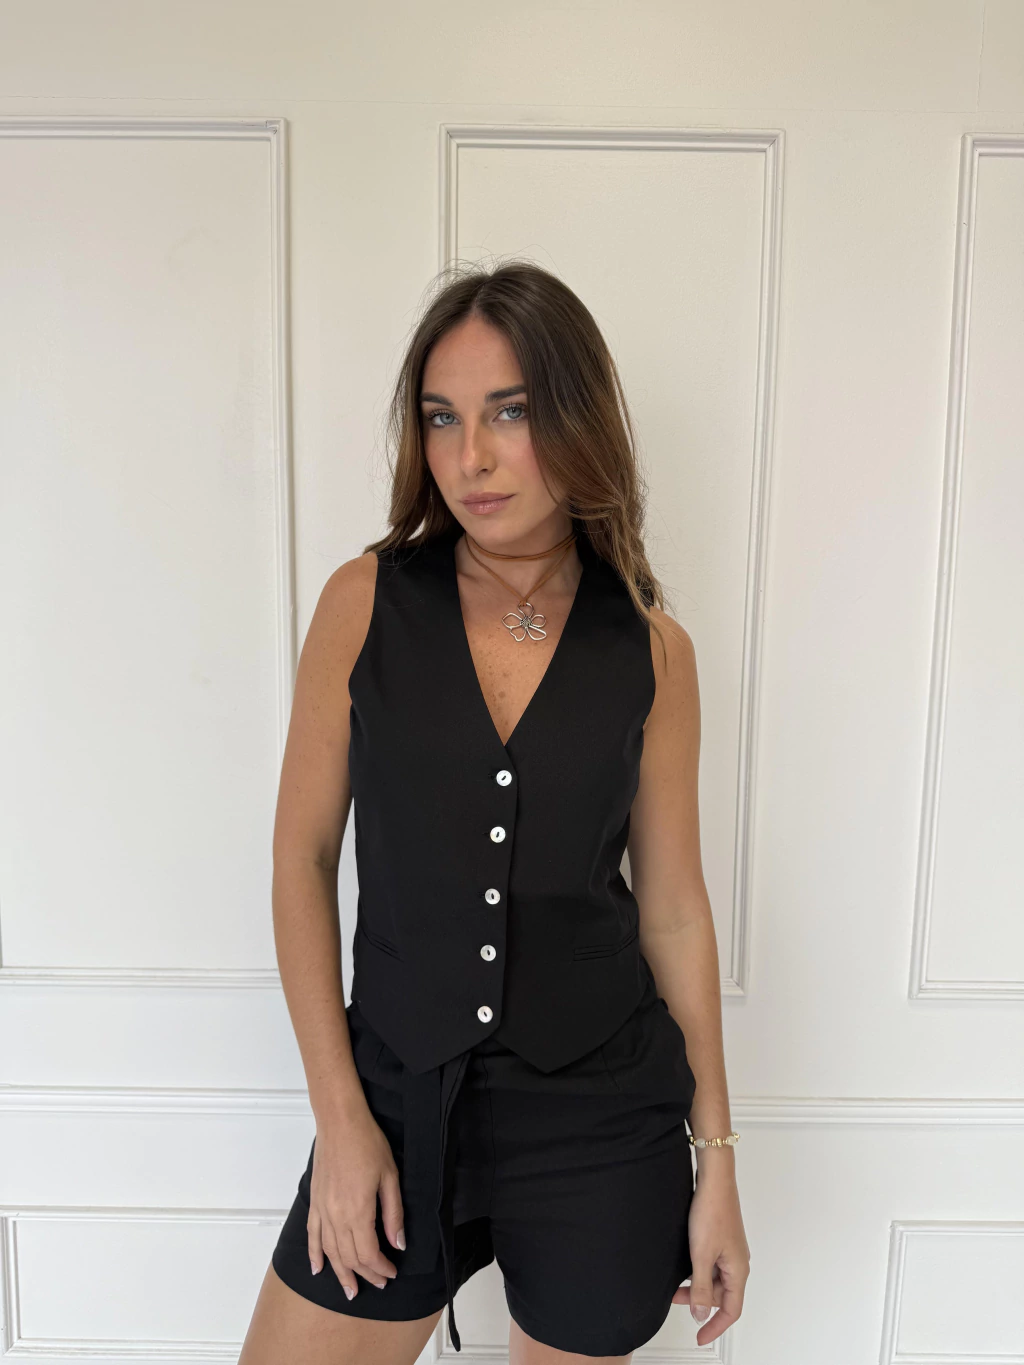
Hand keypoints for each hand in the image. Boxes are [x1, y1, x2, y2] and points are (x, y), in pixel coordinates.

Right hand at [306, 1105, 405, 1298]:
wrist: (340, 1122)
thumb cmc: (368, 1143)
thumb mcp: (390, 1177)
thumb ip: (393, 1214)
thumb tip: (398, 1244)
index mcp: (358, 1211)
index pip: (368, 1254)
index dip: (380, 1268)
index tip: (392, 1272)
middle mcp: (336, 1216)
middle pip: (349, 1257)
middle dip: (365, 1274)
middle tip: (379, 1283)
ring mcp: (322, 1210)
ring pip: (330, 1252)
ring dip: (341, 1273)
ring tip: (351, 1289)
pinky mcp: (315, 1202)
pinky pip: (312, 1235)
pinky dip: (315, 1254)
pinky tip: (318, 1268)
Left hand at [672, 1168, 749, 1344]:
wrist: (714, 1179)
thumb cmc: (712, 1211)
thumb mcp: (701, 1255)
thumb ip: (700, 1287)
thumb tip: (701, 1314)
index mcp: (738, 1270)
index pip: (731, 1310)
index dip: (715, 1327)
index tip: (700, 1337)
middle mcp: (737, 1262)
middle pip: (720, 1295)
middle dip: (699, 1300)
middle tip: (676, 1298)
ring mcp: (729, 1250)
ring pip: (714, 1279)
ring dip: (696, 1284)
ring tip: (676, 1282)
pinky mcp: (721, 1239)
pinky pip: (711, 1264)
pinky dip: (697, 1269)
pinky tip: (684, 1264)